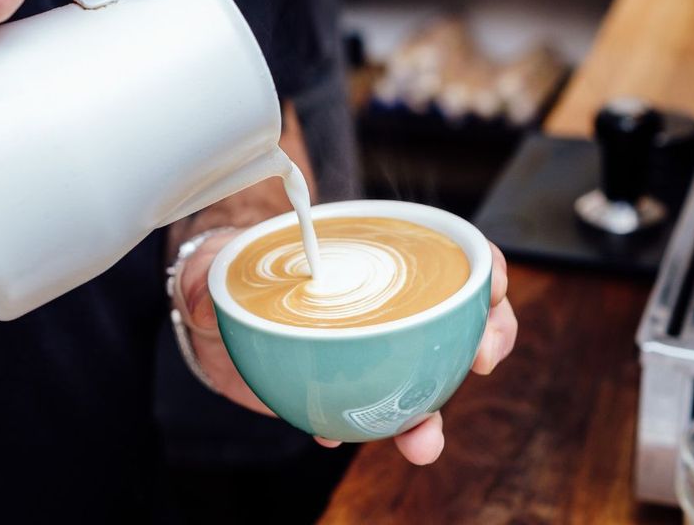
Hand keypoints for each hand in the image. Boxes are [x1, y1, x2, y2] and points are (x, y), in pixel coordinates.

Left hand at [175, 234, 516, 465]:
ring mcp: (376, 347)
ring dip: (434, 412)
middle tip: (480, 361)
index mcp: (371, 253)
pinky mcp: (355, 388)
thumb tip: (202, 300)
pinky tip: (339, 435)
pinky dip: (370, 429)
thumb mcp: (210, 266)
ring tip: (421, 441)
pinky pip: (380, 412)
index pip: (448, 252)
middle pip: (461, 314)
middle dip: (488, 338)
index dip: (482, 266)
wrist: (214, 321)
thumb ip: (204, 276)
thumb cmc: (226, 275)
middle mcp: (386, 301)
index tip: (490, 288)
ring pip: (430, 377)